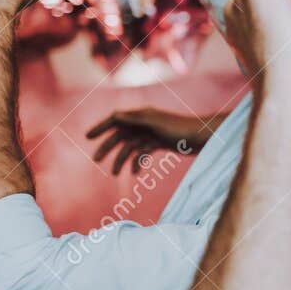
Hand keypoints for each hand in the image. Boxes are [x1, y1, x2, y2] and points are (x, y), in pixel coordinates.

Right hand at [86, 107, 216, 174]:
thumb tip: (115, 115)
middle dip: (108, 147)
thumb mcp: (156, 123)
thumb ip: (135, 118)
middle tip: (95, 160)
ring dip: (121, 160)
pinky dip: (137, 163)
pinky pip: (142, 153)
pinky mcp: (158, 143)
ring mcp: (151, 134)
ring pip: (130, 147)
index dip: (100, 127)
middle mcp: (144, 123)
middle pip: (120, 135)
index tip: (87, 137)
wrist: (202, 137)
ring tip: (115, 174)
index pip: (115, 119)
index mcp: (141, 115)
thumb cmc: (180, 128)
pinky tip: (135, 173)